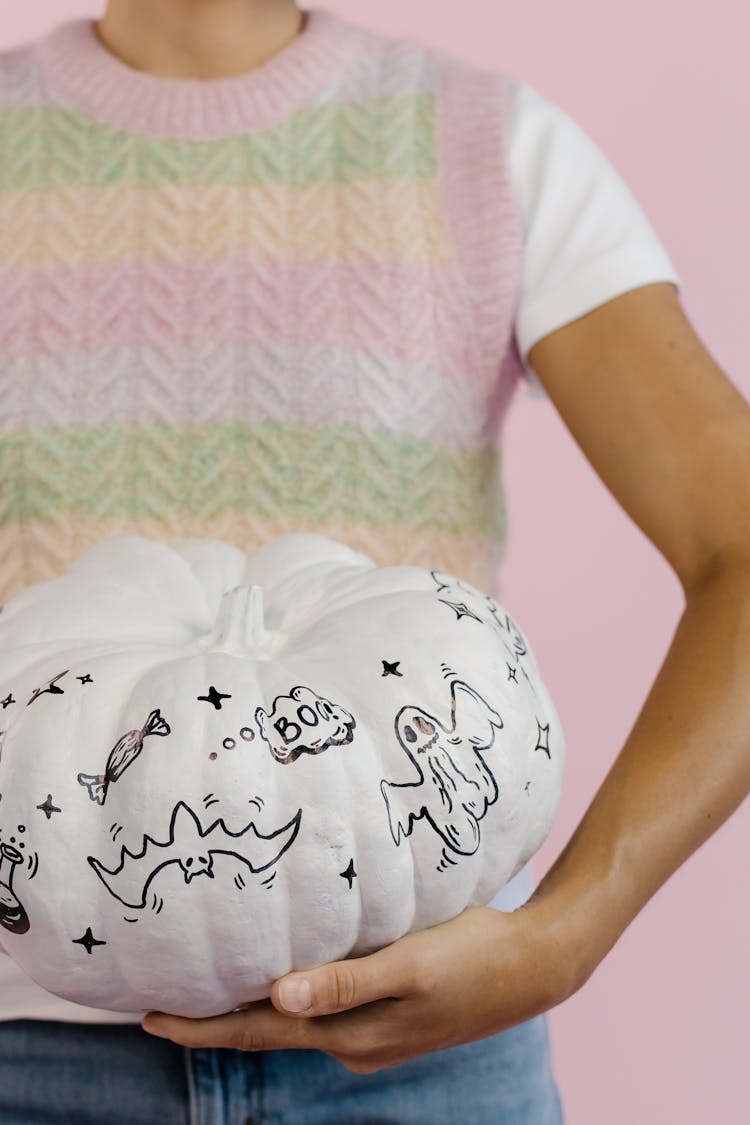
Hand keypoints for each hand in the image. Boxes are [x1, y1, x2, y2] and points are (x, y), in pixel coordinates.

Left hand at [141, 902, 579, 1073]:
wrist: (534, 966)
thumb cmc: (472, 957)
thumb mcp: (410, 966)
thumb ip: (346, 983)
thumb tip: (278, 997)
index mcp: (349, 1033)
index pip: (257, 1031)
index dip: (201, 1027)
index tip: (148, 1017)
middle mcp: (352, 1040)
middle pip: (267, 1031)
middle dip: (212, 1020)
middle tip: (160, 1000)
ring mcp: (372, 1032)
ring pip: (294, 1020)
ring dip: (249, 1007)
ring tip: (209, 983)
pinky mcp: (390, 1013)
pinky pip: (323, 1009)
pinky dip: (290, 995)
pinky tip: (284, 973)